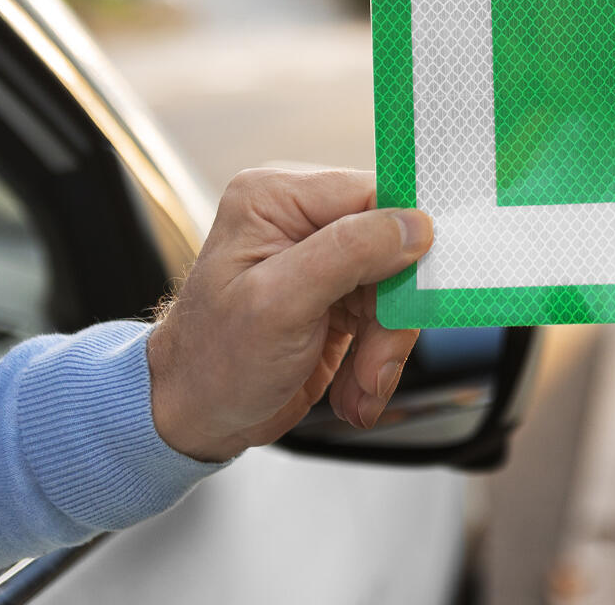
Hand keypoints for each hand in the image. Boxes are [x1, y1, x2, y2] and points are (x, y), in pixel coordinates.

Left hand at [145, 168, 429, 461]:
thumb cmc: (212, 362)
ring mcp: (321, 260)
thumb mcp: (278, 304)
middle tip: (376, 368)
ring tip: (361, 388)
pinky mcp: (337, 298)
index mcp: (277, 198)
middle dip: (392, 318)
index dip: (405, 242)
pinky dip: (378, 360)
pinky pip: (386, 319)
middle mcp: (300, 220)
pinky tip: (354, 389)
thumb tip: (413, 224)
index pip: (373, 195)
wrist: (192, 419)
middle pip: (393, 249)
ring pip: (396, 290)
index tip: (421, 289)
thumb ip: (347, 253)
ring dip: (385, 349)